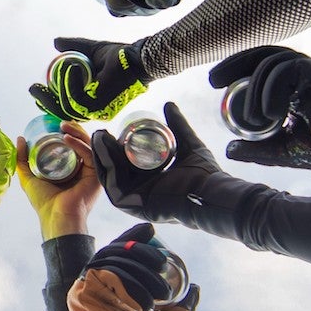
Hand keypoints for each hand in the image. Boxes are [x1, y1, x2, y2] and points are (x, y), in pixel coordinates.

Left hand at [16, 120, 99, 238]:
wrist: (55, 217)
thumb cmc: (44, 203)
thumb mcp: (29, 177)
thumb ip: (23, 160)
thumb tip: (20, 139)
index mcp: (71, 169)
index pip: (73, 145)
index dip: (68, 132)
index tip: (56, 124)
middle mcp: (83, 169)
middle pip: (83, 142)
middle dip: (73, 129)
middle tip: (60, 123)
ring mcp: (91, 172)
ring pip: (89, 145)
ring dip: (77, 132)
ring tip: (63, 126)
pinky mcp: (96, 175)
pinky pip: (89, 154)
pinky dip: (79, 144)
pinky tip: (67, 139)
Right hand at [29, 36, 147, 122]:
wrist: (135, 58)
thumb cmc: (119, 56)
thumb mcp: (90, 50)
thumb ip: (73, 47)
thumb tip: (56, 43)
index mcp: (92, 101)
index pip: (65, 107)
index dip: (48, 102)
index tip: (37, 90)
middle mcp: (94, 110)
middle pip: (62, 111)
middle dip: (46, 101)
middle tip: (34, 88)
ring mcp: (97, 110)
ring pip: (66, 106)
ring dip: (61, 85)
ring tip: (67, 65)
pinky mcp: (99, 105)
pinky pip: (75, 98)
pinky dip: (70, 82)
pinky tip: (74, 67)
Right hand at [68, 223, 201, 310]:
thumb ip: (180, 305)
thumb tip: (195, 288)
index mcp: (111, 284)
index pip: (121, 250)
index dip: (134, 237)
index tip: (152, 232)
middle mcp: (95, 282)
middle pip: (118, 251)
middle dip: (143, 254)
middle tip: (164, 265)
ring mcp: (86, 287)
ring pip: (113, 260)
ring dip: (141, 272)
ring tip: (161, 294)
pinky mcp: (81, 294)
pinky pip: (104, 274)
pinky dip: (127, 284)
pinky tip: (142, 302)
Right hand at [91, 102, 221, 224]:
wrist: (210, 190)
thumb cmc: (204, 174)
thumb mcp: (187, 143)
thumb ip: (179, 126)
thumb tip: (169, 105)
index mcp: (152, 184)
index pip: (129, 166)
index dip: (117, 149)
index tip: (112, 132)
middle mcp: (141, 194)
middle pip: (117, 171)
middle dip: (105, 151)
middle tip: (102, 133)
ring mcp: (136, 201)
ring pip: (112, 177)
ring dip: (102, 156)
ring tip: (99, 137)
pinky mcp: (132, 205)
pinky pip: (113, 185)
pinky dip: (106, 166)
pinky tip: (103, 150)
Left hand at [209, 46, 310, 172]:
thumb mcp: (282, 150)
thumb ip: (257, 148)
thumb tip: (229, 149)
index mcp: (297, 83)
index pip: (263, 65)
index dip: (237, 68)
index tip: (215, 82)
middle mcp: (307, 71)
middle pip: (265, 54)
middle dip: (235, 65)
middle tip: (214, 81)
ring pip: (274, 62)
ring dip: (257, 90)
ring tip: (255, 118)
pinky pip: (290, 69)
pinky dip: (273, 89)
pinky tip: (269, 113)